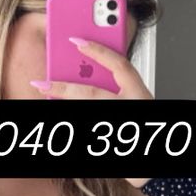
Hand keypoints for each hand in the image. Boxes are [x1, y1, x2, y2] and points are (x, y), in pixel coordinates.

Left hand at [30, 35, 153, 186]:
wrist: (153, 154)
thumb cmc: (143, 124)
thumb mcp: (134, 98)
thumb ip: (117, 83)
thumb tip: (86, 67)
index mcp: (140, 94)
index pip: (120, 66)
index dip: (99, 51)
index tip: (76, 41)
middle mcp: (131, 108)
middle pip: (91, 95)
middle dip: (63, 89)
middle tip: (41, 84)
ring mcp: (120, 128)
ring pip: (85, 111)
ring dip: (62, 105)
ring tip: (43, 97)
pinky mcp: (109, 145)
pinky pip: (86, 131)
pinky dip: (67, 123)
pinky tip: (54, 113)